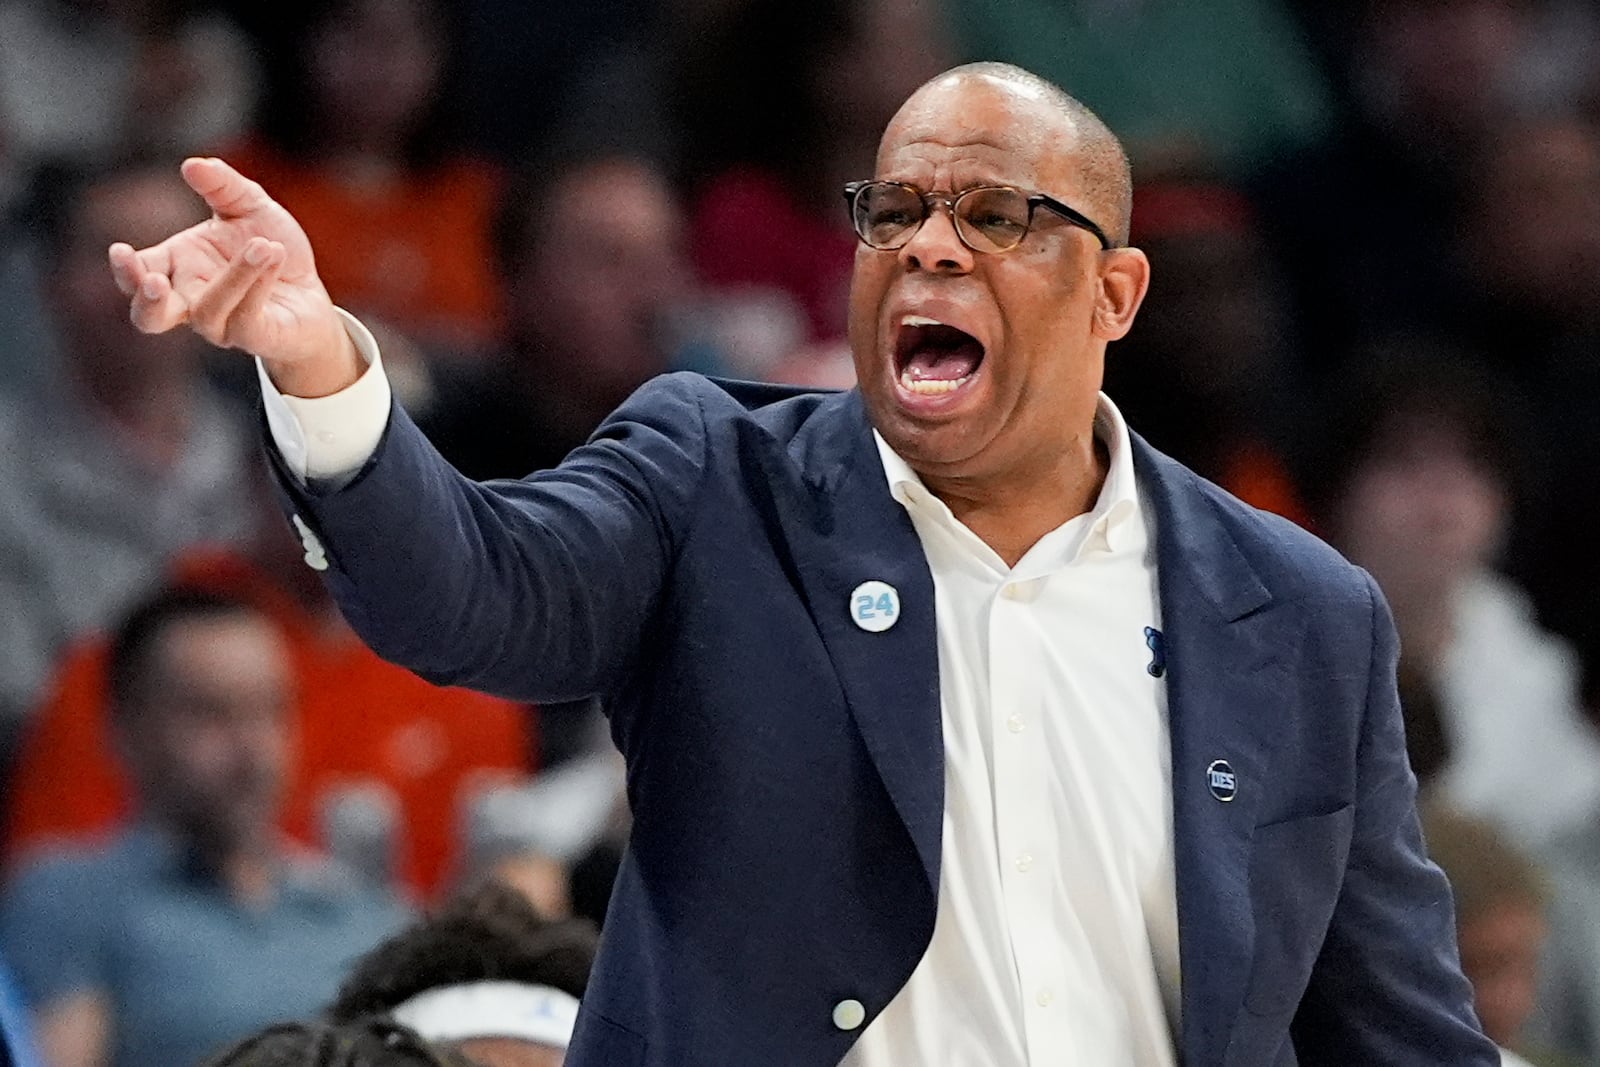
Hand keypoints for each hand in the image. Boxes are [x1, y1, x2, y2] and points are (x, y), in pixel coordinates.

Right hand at [108, 157, 362, 396]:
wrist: (314, 292)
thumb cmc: (272, 251)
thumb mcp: (251, 207)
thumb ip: (222, 186)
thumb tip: (192, 165)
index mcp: (178, 267)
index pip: (137, 274)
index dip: (125, 268)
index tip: (121, 251)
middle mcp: (191, 301)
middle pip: (150, 317)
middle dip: (146, 301)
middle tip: (153, 280)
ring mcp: (221, 325)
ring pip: (208, 311)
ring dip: (235, 275)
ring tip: (263, 246)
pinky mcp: (254, 337)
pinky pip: (245, 317)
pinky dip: (257, 284)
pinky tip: (274, 256)